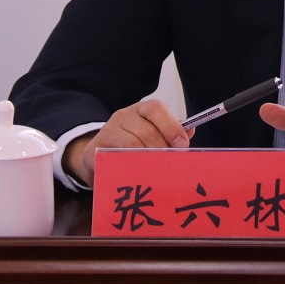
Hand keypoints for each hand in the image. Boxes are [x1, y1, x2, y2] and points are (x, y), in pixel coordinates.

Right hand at [64, 99, 191, 187]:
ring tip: (157, 172)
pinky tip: (138, 175)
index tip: (182, 145)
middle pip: (147, 131)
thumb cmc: (133, 146)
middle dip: (162, 150)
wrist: (99, 158)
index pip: (156, 108)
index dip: (171, 126)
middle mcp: (123, 116)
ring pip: (132, 145)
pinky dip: (129, 167)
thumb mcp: (154, 136)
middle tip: (171, 166)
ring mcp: (107, 131)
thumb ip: (172, 132)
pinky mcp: (94, 149)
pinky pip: (115, 159)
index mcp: (141, 110)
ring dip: (148, 160)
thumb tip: (190, 130)